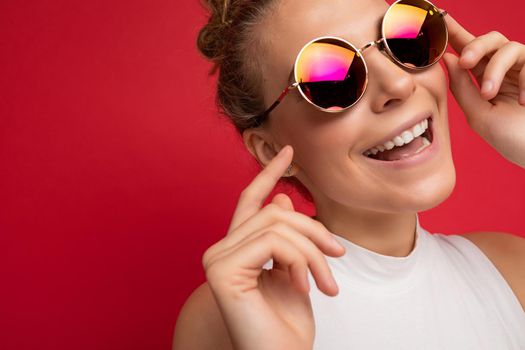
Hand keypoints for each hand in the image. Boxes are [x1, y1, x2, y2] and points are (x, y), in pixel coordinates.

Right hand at [202, 145, 345, 349]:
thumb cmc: (287, 324)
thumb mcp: (296, 272)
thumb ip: (287, 239)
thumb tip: (284, 201)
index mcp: (238, 248)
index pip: (251, 200)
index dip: (269, 173)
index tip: (290, 150)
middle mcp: (221, 250)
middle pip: (275, 212)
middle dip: (315, 232)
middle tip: (339, 257)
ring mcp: (217, 258)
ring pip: (277, 225)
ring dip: (313, 253)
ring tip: (326, 284)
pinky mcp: (221, 269)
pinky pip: (272, 243)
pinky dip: (299, 262)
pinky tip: (303, 287)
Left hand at [442, 13, 524, 167]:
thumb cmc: (512, 139)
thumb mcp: (478, 114)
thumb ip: (462, 87)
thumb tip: (447, 59)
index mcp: (485, 79)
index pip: (468, 51)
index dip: (454, 34)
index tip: (438, 18)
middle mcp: (505, 70)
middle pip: (489, 39)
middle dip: (474, 46)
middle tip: (464, 61)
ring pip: (507, 47)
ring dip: (494, 69)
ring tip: (490, 94)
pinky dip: (523, 80)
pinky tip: (522, 100)